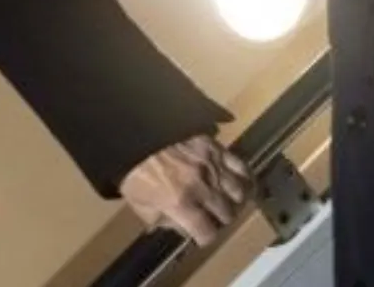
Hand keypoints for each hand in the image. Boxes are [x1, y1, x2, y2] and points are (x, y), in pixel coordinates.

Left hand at [120, 135, 251, 246]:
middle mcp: (201, 188)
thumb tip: (184, 231)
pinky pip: (240, 166)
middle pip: (227, 215)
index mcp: (181, 204)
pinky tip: (239, 183)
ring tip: (227, 202)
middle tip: (213, 218)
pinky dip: (243, 177)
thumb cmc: (132, 172)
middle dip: (220, 220)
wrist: (130, 135)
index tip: (202, 235)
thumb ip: (164, 222)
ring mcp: (210, 166)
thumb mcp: (141, 205)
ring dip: (233, 202)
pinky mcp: (213, 147)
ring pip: (238, 193)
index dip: (205, 238)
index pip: (209, 233)